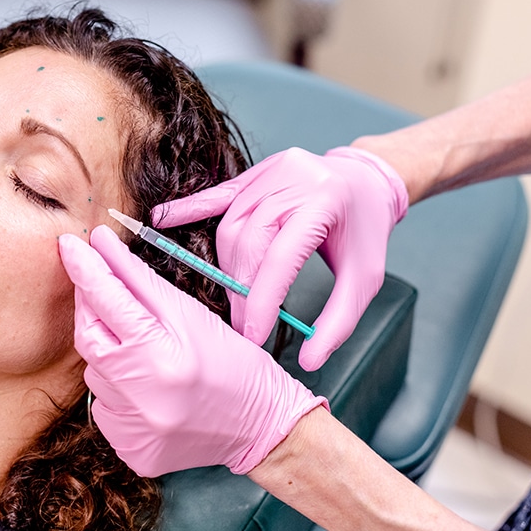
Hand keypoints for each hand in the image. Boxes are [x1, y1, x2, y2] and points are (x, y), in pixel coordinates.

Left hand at [58, 225, 326, 477]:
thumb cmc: (234, 364)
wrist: (261, 427)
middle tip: (98, 289)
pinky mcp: (131, 452)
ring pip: (95, 374)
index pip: (107, 302)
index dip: (85, 269)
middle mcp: (144, 399)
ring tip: (146, 355)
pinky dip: (118, 390)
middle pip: (89, 338)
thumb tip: (102, 247)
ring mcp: (134, 432)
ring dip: (110, 354)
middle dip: (89, 309)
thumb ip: (142, 282)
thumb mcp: (193, 315)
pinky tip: (147, 389)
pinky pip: (105, 408)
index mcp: (164, 357)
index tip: (68, 244)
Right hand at [152, 147, 407, 370]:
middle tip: (240, 324)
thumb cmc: (364, 232)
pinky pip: (216, 195)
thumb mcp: (365, 279)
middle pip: (250, 240)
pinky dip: (189, 209)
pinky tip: (163, 219)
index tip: (252, 333)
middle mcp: (295, 178)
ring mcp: (271, 170)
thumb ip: (339, 322)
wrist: (367, 182)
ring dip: (227, 266)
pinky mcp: (254, 172)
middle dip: (242, 288)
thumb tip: (309, 360)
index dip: (262, 298)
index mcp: (326, 200)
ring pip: (231, 225)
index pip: (282, 255)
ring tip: (233, 296)